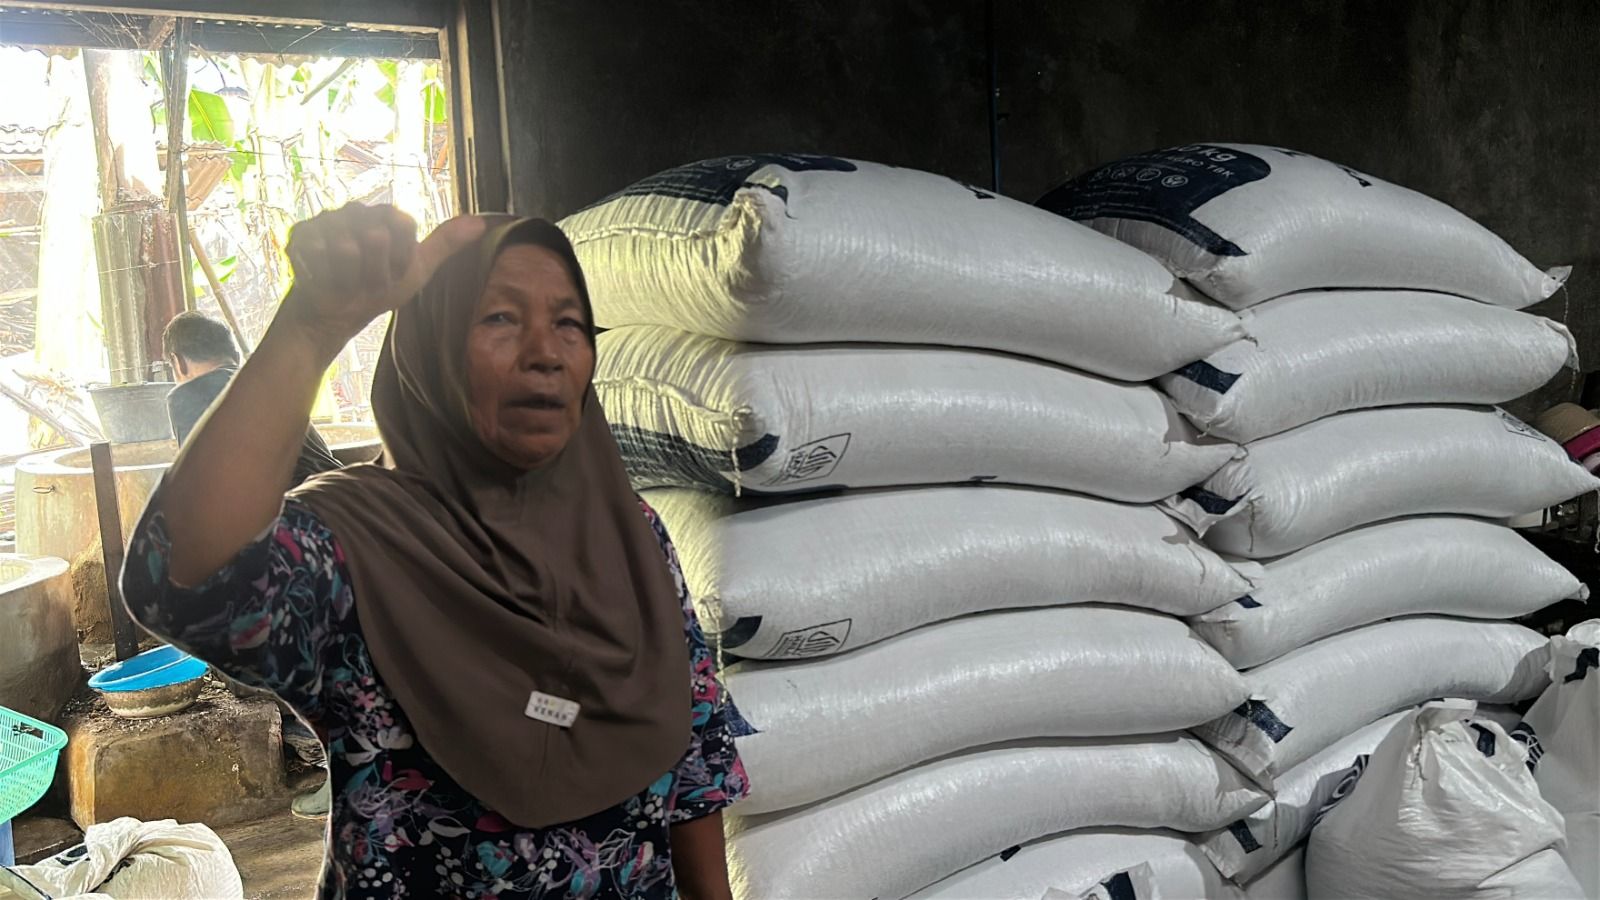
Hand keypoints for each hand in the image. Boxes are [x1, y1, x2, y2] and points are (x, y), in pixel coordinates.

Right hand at [280, 203, 485, 351]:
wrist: (335, 314)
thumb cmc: (375, 290)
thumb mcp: (416, 270)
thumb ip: (445, 244)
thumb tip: (481, 224)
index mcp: (382, 215)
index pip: (402, 224)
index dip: (400, 257)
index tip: (394, 271)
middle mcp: (353, 211)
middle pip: (376, 237)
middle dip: (375, 272)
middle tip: (367, 280)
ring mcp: (324, 222)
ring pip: (348, 249)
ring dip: (351, 278)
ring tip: (346, 281)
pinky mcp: (299, 236)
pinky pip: (319, 256)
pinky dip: (327, 278)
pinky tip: (325, 280)